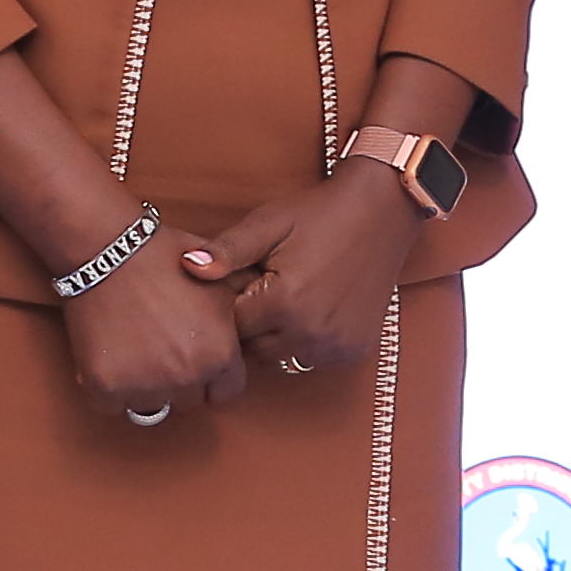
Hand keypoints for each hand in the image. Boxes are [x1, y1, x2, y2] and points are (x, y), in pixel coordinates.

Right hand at [60, 241, 249, 419]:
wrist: (110, 248)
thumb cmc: (164, 258)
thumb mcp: (220, 282)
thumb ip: (241, 315)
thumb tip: (260, 328)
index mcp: (220, 355)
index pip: (225, 393)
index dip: (211, 378)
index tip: (195, 362)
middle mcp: (186, 376)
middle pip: (188, 400)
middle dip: (177, 379)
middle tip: (159, 346)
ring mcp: (144, 385)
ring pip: (149, 405)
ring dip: (142, 385)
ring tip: (133, 346)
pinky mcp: (104, 386)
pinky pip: (111, 405)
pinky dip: (107, 387)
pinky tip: (108, 356)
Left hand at [181, 172, 419, 381]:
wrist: (383, 211)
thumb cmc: (321, 214)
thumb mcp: (269, 224)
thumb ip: (227, 250)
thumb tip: (188, 267)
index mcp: (285, 302)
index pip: (233, 327)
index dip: (234, 304)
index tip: (248, 281)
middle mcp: (312, 332)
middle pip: (256, 349)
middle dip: (254, 324)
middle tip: (269, 288)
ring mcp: (337, 345)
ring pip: (284, 358)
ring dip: (280, 337)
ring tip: (292, 297)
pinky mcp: (355, 349)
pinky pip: (314, 359)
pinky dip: (308, 341)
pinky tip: (316, 309)